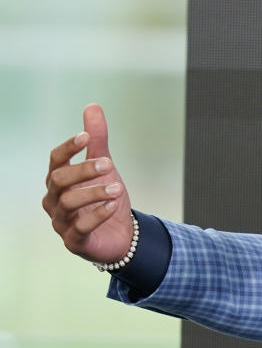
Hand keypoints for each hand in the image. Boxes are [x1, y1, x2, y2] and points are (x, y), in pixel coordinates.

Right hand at [42, 104, 134, 264]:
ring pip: (68, 203)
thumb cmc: (104, 197)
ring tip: (118, 188)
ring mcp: (62, 221)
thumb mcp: (104, 167)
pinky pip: (80, 228)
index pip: (55, 160)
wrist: (121, 234)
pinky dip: (97, 215)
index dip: (68, 147)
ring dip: (94, 193)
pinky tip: (113, 206)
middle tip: (109, 164)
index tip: (85, 136)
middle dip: (83, 170)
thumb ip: (97, 140)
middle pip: (59, 180)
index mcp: (59, 179)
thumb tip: (92, 106)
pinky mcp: (74, 240)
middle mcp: (54, 199)